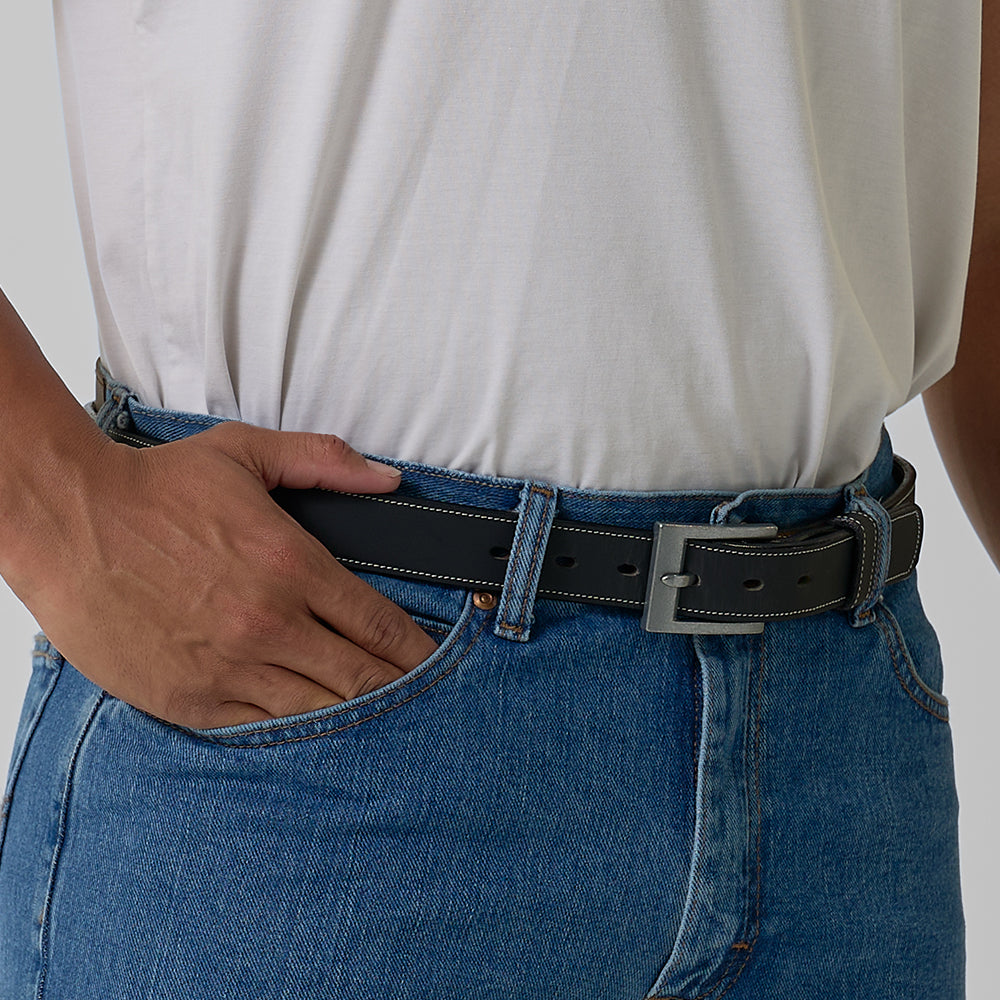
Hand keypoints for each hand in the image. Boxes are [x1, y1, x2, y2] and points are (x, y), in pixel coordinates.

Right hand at [7, 422, 437, 728]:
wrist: (67, 519)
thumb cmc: (155, 487)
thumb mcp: (245, 453)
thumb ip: (324, 460)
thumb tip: (387, 478)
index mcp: (291, 564)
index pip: (379, 622)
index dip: (416, 650)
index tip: (434, 663)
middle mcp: (270, 623)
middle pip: (361, 676)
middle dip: (399, 690)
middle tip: (424, 702)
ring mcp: (230, 667)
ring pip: (318, 710)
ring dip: (355, 716)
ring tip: (382, 723)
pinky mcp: (190, 698)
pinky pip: (261, 728)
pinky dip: (294, 729)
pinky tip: (314, 727)